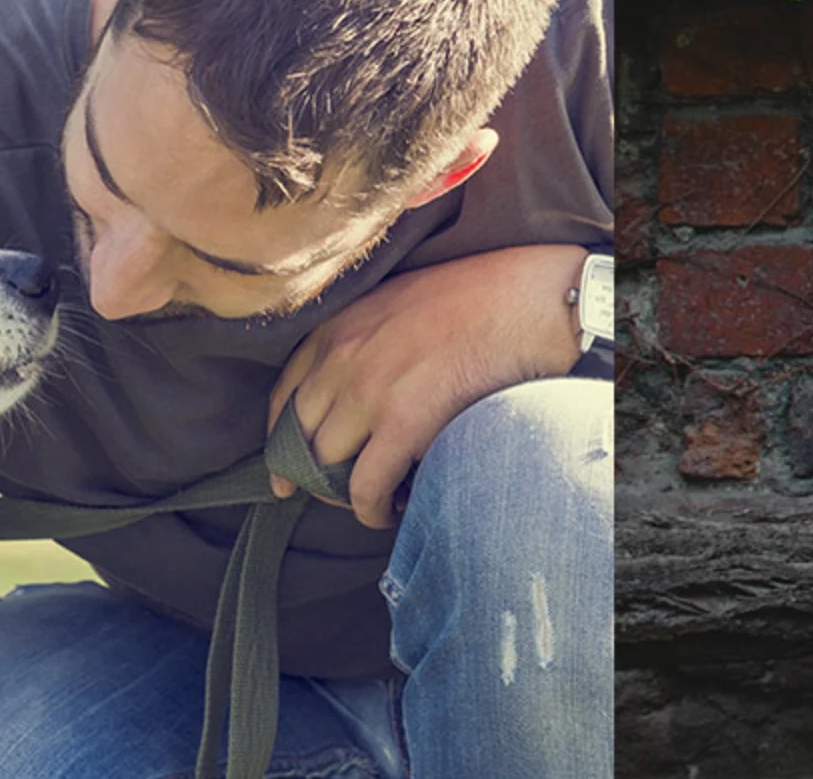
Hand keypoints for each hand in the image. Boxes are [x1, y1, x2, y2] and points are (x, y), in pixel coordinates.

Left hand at [269, 244, 586, 527]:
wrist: (532, 299)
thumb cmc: (485, 298)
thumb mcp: (404, 303)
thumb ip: (371, 340)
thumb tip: (364, 395)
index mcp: (340, 324)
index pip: (284, 395)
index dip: (280, 441)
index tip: (283, 473)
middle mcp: (342, 355)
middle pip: (300, 436)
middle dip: (312, 475)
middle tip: (336, 497)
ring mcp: (369, 389)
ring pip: (326, 465)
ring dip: (344, 494)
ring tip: (374, 501)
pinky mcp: (404, 421)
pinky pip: (365, 486)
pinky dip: (371, 510)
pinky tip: (389, 513)